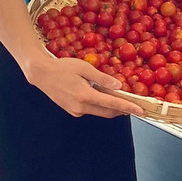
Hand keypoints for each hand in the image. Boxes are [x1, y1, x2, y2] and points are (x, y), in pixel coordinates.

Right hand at [26, 55, 143, 117]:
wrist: (41, 74)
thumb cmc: (62, 67)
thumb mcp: (84, 68)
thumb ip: (102, 78)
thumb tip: (118, 86)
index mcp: (85, 95)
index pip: (112, 104)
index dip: (128, 108)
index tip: (140, 111)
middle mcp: (80, 107)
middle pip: (108, 112)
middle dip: (122, 110)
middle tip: (133, 105)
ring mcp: (75, 111)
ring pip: (99, 112)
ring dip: (110, 108)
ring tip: (119, 99)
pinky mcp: (72, 111)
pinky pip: (90, 110)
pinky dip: (99, 105)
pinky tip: (101, 97)